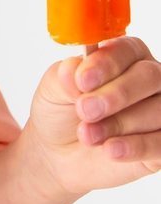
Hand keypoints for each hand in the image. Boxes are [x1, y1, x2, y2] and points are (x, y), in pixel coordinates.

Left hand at [25, 36, 160, 198]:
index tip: (82, 80)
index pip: (126, 50)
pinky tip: (111, 150)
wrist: (59, 153)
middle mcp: (148, 80)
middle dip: (117, 94)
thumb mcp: (53, 89)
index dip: (107, 64)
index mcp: (123, 56)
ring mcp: (159, 111)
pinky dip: (137, 146)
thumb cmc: (61, 111)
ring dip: (120, 123)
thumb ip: (64, 76)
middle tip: (85, 109)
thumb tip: (73, 70)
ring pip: (159, 110)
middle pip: (149, 76)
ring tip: (87, 135)